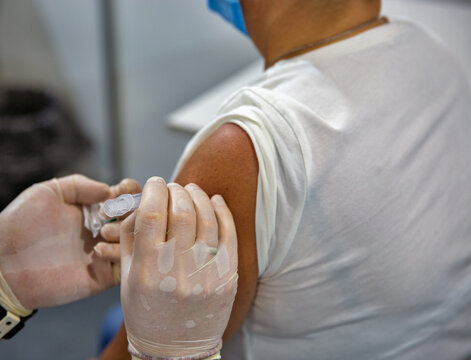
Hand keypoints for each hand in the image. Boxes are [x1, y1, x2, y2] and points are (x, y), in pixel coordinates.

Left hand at [0, 174, 139, 309]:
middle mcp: (103, 228)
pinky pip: (127, 264)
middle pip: (138, 215)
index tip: (119, 194)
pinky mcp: (104, 275)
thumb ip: (80, 185)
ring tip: (101, 235)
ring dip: (125, 233)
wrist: (4, 264)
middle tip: (111, 215)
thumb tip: (110, 191)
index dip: (129, 191)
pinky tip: (97, 252)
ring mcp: (105, 251)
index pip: (127, 195)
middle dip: (131, 211)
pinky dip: (120, 255)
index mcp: (94, 209)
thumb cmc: (20, 225)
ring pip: (137, 239)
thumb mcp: (47, 192)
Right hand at [121, 178, 237, 358]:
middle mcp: (178, 270)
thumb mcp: (127, 279)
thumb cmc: (147, 312)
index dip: (154, 190)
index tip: (154, 182)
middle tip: (173, 187)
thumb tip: (142, 203)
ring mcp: (206, 274)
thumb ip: (131, 239)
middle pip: (182, 211)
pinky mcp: (227, 276)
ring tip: (191, 190)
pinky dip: (222, 211)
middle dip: (176, 190)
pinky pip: (229, 234)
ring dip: (198, 196)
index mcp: (148, 270)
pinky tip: (214, 201)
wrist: (176, 348)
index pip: (152, 214)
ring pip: (207, 217)